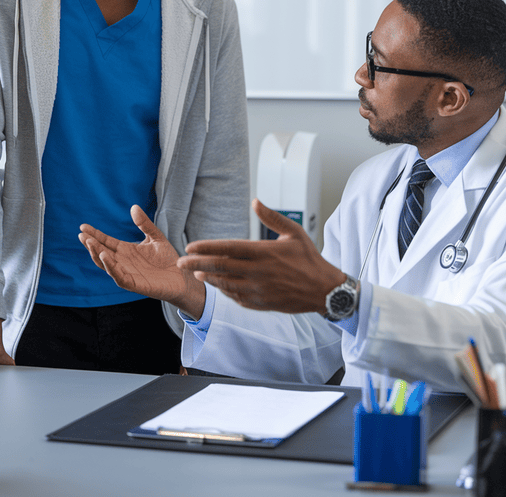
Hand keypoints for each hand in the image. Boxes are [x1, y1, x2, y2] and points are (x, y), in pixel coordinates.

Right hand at [79, 205, 205, 319]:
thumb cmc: (168, 259)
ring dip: (97, 254)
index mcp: (126, 251)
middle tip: (82, 234)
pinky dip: (110, 267)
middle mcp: (123, 262)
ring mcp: (127, 273)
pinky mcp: (134, 283)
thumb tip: (133, 207)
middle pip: (101, 252)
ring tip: (90, 243)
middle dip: (91, 243)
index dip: (95, 234)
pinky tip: (105, 256)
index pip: (106, 241)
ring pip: (106, 265)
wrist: (182, 276)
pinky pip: (118, 276)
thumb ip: (145, 224)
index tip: (83, 226)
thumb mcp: (156, 237)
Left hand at [176, 199, 345, 312]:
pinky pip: (237, 298)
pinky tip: (218, 285)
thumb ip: (272, 217)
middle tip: (181, 262)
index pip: (228, 248)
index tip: (190, 246)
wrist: (324, 290)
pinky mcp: (262, 303)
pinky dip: (224, 291)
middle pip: (221, 267)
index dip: (206, 247)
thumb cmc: (309, 259)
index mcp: (264, 252)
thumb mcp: (294, 233)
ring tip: (196, 272)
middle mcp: (258, 272)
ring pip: (225, 284)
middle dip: (197, 263)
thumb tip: (255, 202)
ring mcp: (259, 290)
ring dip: (209, 278)